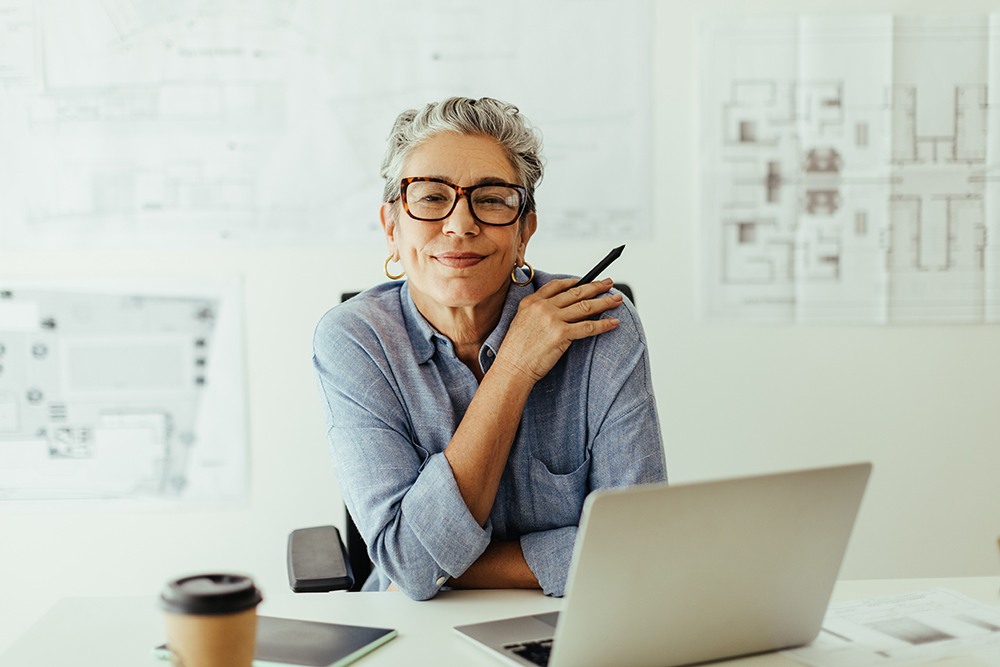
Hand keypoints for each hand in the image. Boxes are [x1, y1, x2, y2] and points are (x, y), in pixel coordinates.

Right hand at [493, 278, 621, 383]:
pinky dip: (603, 324)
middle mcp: (542, 307)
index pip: (557, 285)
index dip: (574, 282)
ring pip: (585, 306)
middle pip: (576, 292)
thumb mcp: (521, 322)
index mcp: (531, 302)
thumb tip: (559, 311)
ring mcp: (552, 319)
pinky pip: (588, 327)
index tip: (585, 281)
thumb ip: (537, 312)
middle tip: (608, 283)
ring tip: (616, 299)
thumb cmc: (516, 351)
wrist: (512, 367)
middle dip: (596, 287)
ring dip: (604, 302)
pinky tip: (613, 322)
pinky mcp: (561, 334)